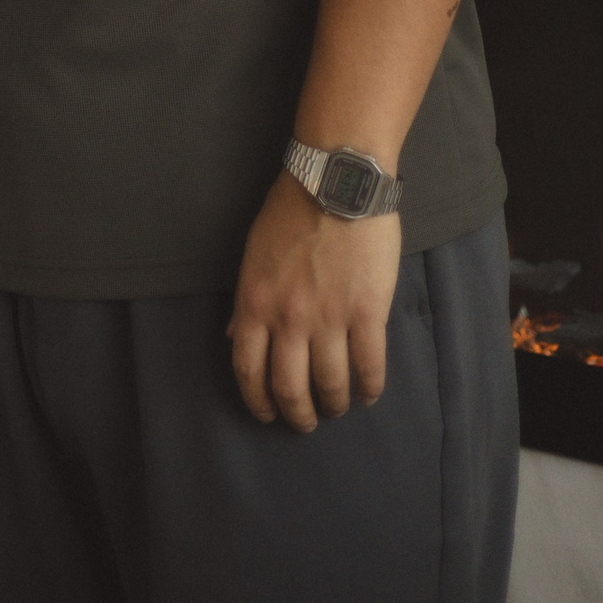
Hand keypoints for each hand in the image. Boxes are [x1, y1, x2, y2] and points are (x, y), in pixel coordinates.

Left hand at [228, 171, 401, 429]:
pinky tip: (368, 393)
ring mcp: (329, 319)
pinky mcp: (367, 314)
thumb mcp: (254, 254)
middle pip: (289, 388)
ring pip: (330, 384)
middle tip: (306, 421)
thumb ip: (247, 299)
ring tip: (338, 405)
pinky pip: (369, 367)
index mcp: (255, 302)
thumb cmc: (291, 211)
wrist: (336, 182)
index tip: (267, 414)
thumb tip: (234, 336)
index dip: (258, 401)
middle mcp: (288, 318)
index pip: (248, 370)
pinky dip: (369, 388)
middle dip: (297, 413)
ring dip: (334, 404)